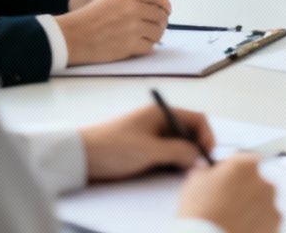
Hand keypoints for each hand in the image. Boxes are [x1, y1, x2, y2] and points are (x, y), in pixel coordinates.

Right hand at [57, 0, 169, 65]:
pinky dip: (146, 46)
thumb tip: (155, 6)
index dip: (163, 3)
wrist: (72, 36)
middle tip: (156, 25)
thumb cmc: (88, 17)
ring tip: (147, 36)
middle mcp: (133, 8)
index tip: (165, 9)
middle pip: (160, 14)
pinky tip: (139, 44)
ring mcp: (133, 27)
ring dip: (154, 34)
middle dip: (160, 21)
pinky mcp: (130, 45)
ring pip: (157, 32)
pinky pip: (149, 46)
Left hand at [80, 103, 215, 181]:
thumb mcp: (150, 150)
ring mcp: (150, 135)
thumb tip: (198, 157)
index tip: (205, 155)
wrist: (79, 157)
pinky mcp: (142, 148)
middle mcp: (159, 121)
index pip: (197, 119)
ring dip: (182, 157)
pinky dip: (171, 161)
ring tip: (181, 171)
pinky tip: (167, 171)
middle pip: (188, 132)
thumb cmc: (114, 148)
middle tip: (194, 167)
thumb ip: (178, 152)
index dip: (206, 136)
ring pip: (177, 144)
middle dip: (195, 148)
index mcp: (162, 113)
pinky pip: (165, 153)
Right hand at [177, 155, 280, 232]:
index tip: (225, 179)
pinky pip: (266, 219)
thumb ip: (206, 170)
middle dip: (243, 189)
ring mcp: (272, 204)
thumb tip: (206, 170)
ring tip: (230, 218)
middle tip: (225, 203)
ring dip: (250, 207)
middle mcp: (264, 181)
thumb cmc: (201, 214)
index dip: (232, 170)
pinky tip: (240, 227)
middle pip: (255, 181)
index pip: (243, 160)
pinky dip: (257, 223)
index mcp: (246, 165)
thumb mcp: (194, 182)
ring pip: (262, 201)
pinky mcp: (275, 223)